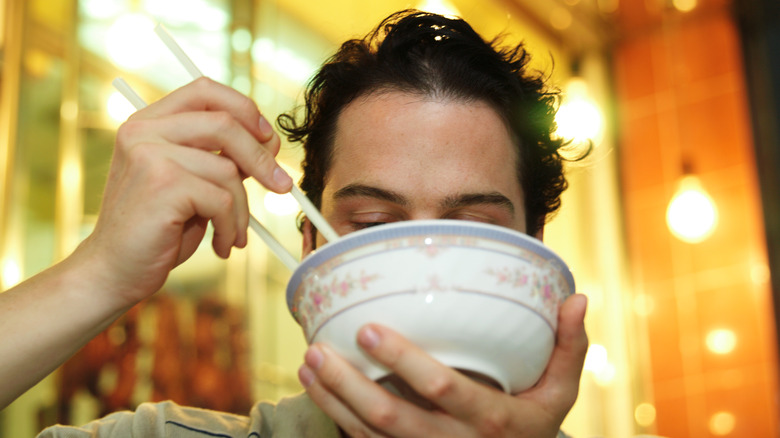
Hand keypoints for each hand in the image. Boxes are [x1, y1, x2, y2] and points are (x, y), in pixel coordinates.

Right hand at [77, 77, 291, 307]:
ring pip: (228, 171)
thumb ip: (218, 156)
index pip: (205, 91)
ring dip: (242, 211)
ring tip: (233, 234)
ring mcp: (149, 154)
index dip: (244, 109)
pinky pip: (222, 201)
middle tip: (281, 186)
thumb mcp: (191, 182)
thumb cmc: (157, 229)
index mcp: (148, 122)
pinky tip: (220, 245)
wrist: (114, 271)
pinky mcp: (162, 184)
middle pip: (225, 123)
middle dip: (261, 158)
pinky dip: (230, 228)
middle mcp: (143, 131)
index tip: (268, 139)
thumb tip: (270, 141)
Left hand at [298, 293, 587, 437]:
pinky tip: (316, 387)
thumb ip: (569, 346)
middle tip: (321, 348)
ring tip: (310, 361)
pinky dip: (336, 417)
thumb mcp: (559, 392)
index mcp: (490, 418)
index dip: (403, 360)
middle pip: (390, 417)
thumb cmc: (533, 425)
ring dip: (333, 398)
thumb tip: (577, 297)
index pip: (442, 388)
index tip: (370, 327)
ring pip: (368, 435)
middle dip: (350, 384)